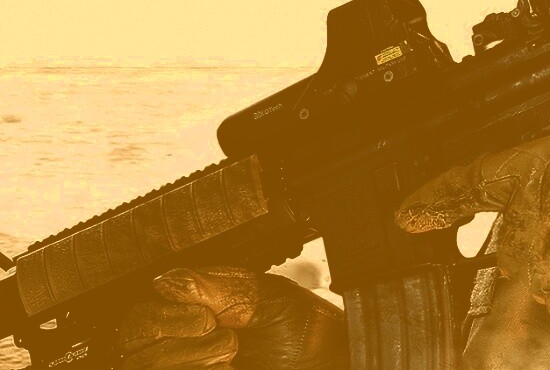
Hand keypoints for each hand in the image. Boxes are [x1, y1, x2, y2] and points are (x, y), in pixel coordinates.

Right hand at [118, 266, 347, 369]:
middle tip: (220, 332)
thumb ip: (211, 288)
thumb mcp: (260, 297)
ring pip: (144, 364)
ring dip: (192, 357)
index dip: (168, 310)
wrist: (323, 362)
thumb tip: (164, 281)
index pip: (142, 305)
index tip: (207, 314)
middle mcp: (178, 337)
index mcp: (192, 304)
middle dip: (177, 333)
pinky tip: (226, 369)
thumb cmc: (300, 329)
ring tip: (230, 352)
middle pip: (133, 336)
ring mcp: (181, 363)